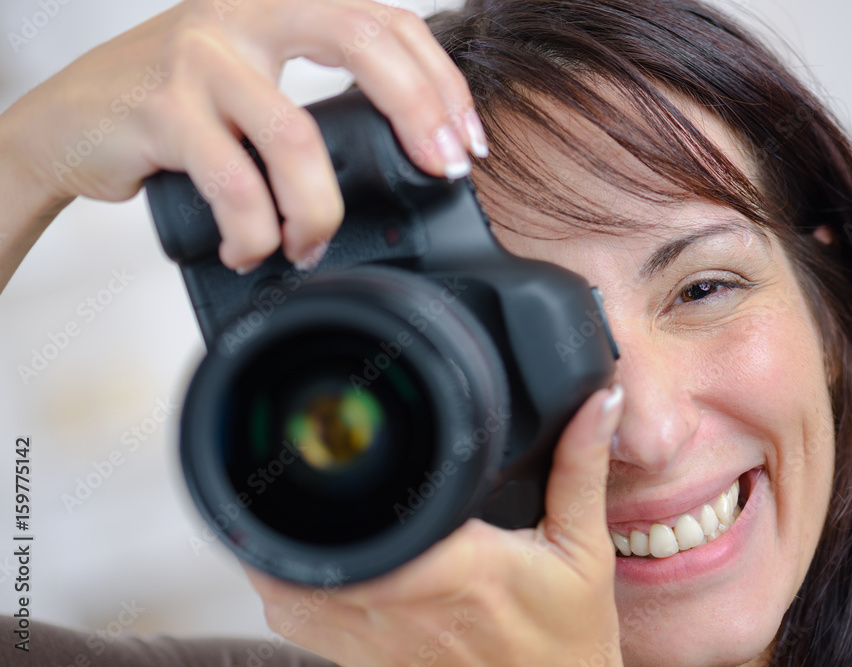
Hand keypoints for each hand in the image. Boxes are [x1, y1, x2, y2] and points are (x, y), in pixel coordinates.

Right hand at [2, 0, 487, 272]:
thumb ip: (310, 101)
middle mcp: (242, 14)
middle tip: (440, 171)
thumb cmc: (167, 110)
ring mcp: (200, 56)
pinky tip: (249, 248)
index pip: (383, 21)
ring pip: (297, 138)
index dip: (439, 80)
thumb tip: (398, 155)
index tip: (465, 142)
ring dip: (318, 210)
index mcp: (276, 5)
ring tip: (307, 245)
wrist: (64, 125)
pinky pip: (235, 184)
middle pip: (361, 42)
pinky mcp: (161, 108)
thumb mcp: (247, 82)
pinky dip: (254, 231)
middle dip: (419, 112)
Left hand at [243, 385, 625, 666]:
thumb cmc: (568, 644)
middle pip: (317, 546)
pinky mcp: (362, 663)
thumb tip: (597, 404)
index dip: (343, 481)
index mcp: (458, 570)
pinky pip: (296, 622)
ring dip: (283, 537)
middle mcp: (403, 610)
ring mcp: (374, 644)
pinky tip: (305, 551)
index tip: (339, 441)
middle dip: (302, 496)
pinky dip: (284, 582)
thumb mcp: (583, 550)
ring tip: (293, 493)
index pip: (377, 523)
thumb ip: (581, 469)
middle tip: (309, 451)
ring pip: (288, 588)